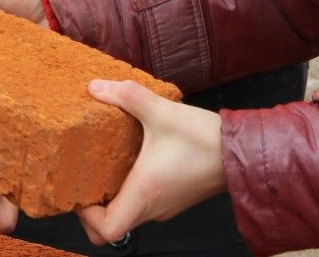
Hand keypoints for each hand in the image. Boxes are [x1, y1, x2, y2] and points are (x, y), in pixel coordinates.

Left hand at [74, 80, 226, 246]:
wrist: (241, 151)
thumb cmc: (204, 139)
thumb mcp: (162, 111)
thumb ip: (128, 96)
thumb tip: (95, 87)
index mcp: (144, 193)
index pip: (106, 231)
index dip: (85, 218)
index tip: (77, 192)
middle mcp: (152, 207)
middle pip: (112, 226)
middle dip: (92, 207)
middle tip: (81, 177)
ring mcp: (164, 206)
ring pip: (127, 215)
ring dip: (110, 197)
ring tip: (100, 165)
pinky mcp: (173, 198)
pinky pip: (142, 204)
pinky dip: (128, 190)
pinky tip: (127, 161)